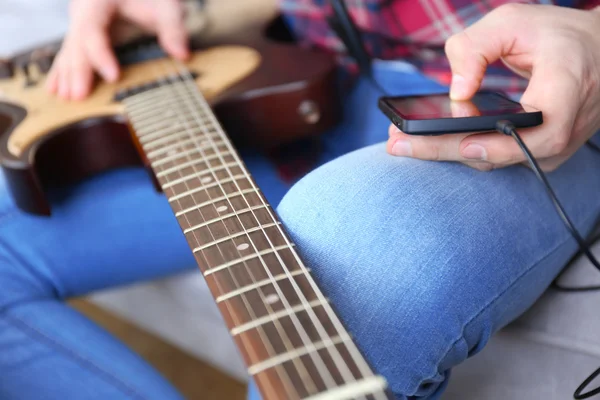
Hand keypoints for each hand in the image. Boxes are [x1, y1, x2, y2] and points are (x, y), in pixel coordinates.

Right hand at [46, 0, 188, 100]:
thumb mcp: (166, 5)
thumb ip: (173, 28)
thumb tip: (182, 54)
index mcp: (98, 1)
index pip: (94, 30)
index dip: (101, 54)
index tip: (113, 76)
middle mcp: (84, 11)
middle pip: (77, 43)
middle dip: (79, 70)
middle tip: (79, 96)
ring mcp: (81, 23)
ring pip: (71, 50)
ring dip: (68, 75)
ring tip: (66, 98)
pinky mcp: (84, 35)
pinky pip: (71, 53)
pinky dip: (64, 71)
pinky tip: (55, 90)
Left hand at [386, 4, 599, 170]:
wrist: (597, 53)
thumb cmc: (556, 35)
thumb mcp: (513, 22)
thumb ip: (477, 47)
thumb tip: (456, 90)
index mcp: (566, 90)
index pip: (537, 132)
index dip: (500, 146)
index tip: (463, 146)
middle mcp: (564, 128)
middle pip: (501, 154)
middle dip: (445, 151)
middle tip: (397, 144)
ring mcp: (554, 147)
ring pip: (495, 160)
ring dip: (446, 152)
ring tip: (402, 141)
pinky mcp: (539, 153)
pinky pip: (496, 156)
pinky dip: (462, 148)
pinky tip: (428, 141)